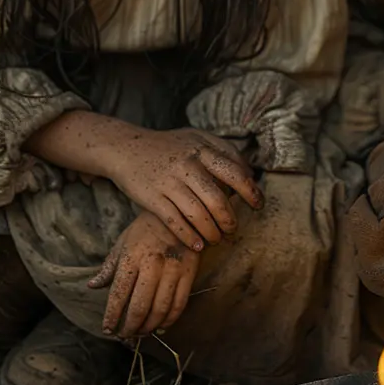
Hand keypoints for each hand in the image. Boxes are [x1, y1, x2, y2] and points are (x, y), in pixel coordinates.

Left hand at [89, 212, 200, 338]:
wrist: (179, 212)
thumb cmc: (146, 228)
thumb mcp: (123, 242)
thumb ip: (109, 266)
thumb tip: (92, 286)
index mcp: (132, 257)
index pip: (118, 295)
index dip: (112, 316)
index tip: (108, 330)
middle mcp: (152, 265)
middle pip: (139, 307)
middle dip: (130, 327)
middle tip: (125, 335)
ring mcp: (173, 269)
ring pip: (160, 309)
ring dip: (149, 327)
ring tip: (142, 333)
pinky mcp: (190, 272)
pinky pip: (179, 303)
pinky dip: (170, 320)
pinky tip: (162, 326)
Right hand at [101, 128, 263, 251]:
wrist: (126, 148)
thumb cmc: (169, 146)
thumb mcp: (196, 138)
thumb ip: (222, 151)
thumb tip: (249, 173)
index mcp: (202, 149)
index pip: (235, 172)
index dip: (250, 191)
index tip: (258, 205)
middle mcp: (187, 164)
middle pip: (217, 198)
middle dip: (229, 219)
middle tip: (233, 229)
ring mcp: (169, 181)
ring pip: (198, 214)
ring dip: (212, 232)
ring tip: (217, 240)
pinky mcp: (152, 197)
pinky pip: (175, 222)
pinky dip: (189, 237)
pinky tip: (198, 246)